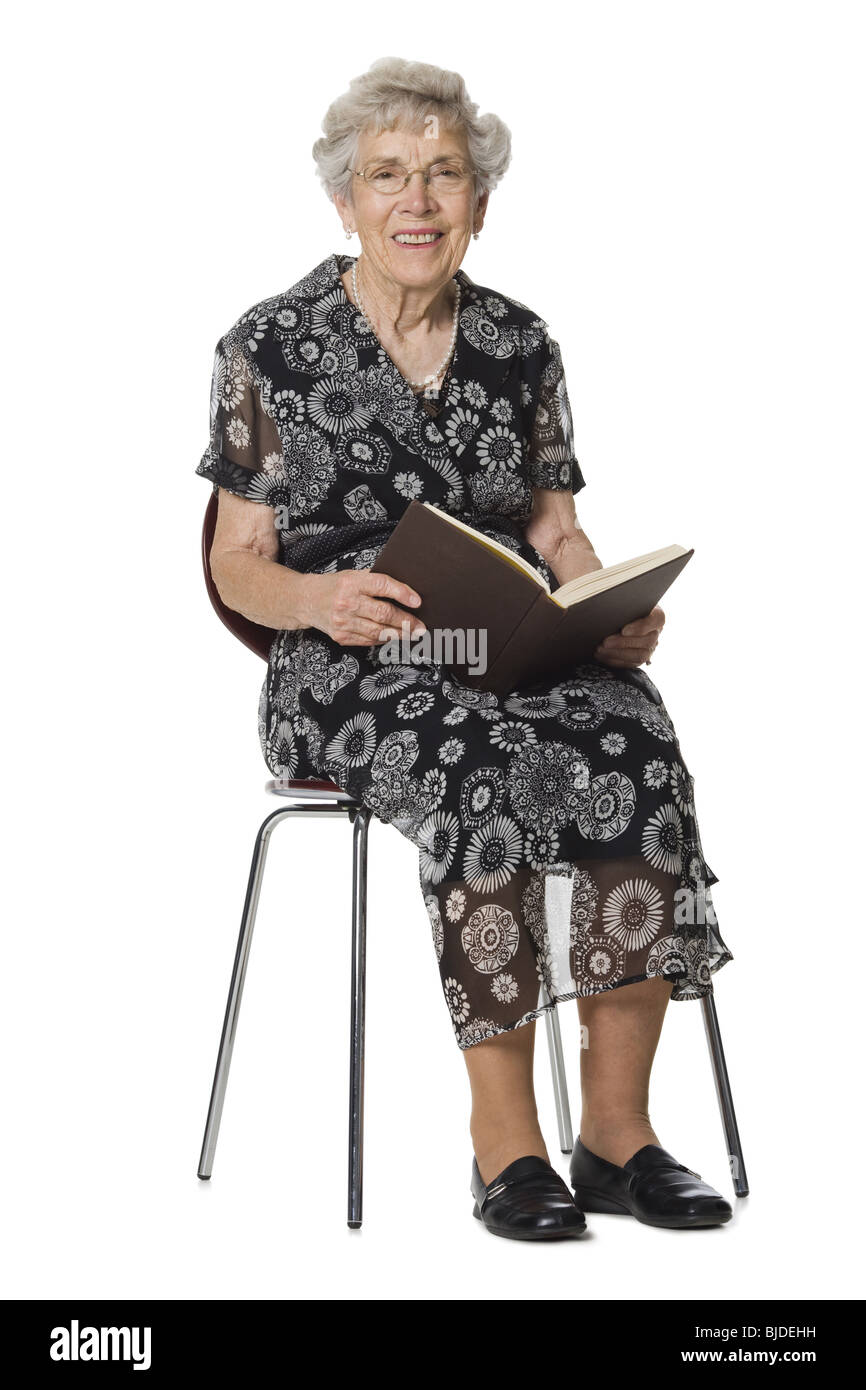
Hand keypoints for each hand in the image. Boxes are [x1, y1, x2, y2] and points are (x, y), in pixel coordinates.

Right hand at [300, 568, 426, 647]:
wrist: (306, 600)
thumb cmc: (334, 586)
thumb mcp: (353, 575)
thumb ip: (375, 582)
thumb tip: (406, 592)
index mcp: (352, 582)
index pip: (382, 586)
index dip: (402, 593)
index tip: (417, 601)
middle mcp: (346, 602)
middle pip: (383, 614)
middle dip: (406, 621)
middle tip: (420, 626)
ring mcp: (343, 622)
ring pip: (378, 632)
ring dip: (399, 634)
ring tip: (412, 634)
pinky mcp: (341, 636)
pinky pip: (368, 641)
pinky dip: (383, 639)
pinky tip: (393, 637)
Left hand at [594, 606, 664, 667]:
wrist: (620, 617)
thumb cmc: (623, 606)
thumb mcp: (626, 602)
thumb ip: (624, 606)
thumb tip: (610, 611)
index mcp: (656, 615)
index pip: (656, 619)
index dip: (641, 627)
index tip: (623, 630)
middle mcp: (656, 632)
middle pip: (647, 641)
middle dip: (623, 642)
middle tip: (605, 641)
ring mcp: (650, 648)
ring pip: (639, 655)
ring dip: (617, 653)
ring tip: (600, 649)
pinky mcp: (639, 659)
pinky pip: (630, 664)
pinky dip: (614, 660)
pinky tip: (601, 655)